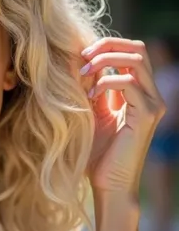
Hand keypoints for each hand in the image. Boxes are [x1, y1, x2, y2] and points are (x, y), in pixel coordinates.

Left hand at [80, 38, 165, 195]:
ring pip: (136, 60)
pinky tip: (90, 94)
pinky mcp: (148, 115)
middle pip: (139, 48)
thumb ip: (91, 89)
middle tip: (82, 57)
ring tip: (83, 73)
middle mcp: (151, 95)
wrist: (108, 185)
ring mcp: (153, 104)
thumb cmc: (97, 155)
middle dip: (108, 45)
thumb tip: (77, 60)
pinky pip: (129, 83)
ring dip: (105, 61)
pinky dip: (105, 82)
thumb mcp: (92, 114)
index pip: (132, 52)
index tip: (81, 55)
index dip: (107, 46)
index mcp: (139, 93)